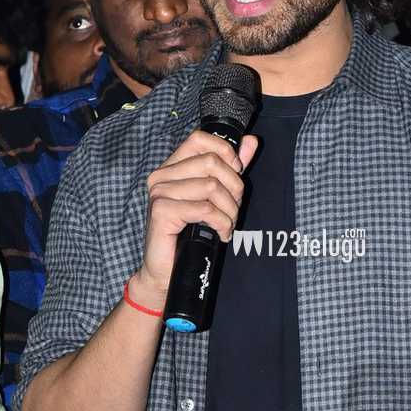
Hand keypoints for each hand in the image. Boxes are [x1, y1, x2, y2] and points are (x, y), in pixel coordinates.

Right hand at [134, 129, 257, 304]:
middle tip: (233, 209)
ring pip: (212, 186)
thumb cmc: (189, 235)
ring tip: (227, 225)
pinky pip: (206, 209)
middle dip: (233, 188)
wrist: (167, 271)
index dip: (226, 153)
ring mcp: (160, 193)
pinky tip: (221, 234)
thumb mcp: (215, 197)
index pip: (200, 138)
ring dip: (229, 210)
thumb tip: (251, 141)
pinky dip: (222, 223)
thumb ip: (230, 168)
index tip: (237, 174)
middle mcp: (162, 176)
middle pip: (212, 162)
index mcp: (172, 167)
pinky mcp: (162, 211)